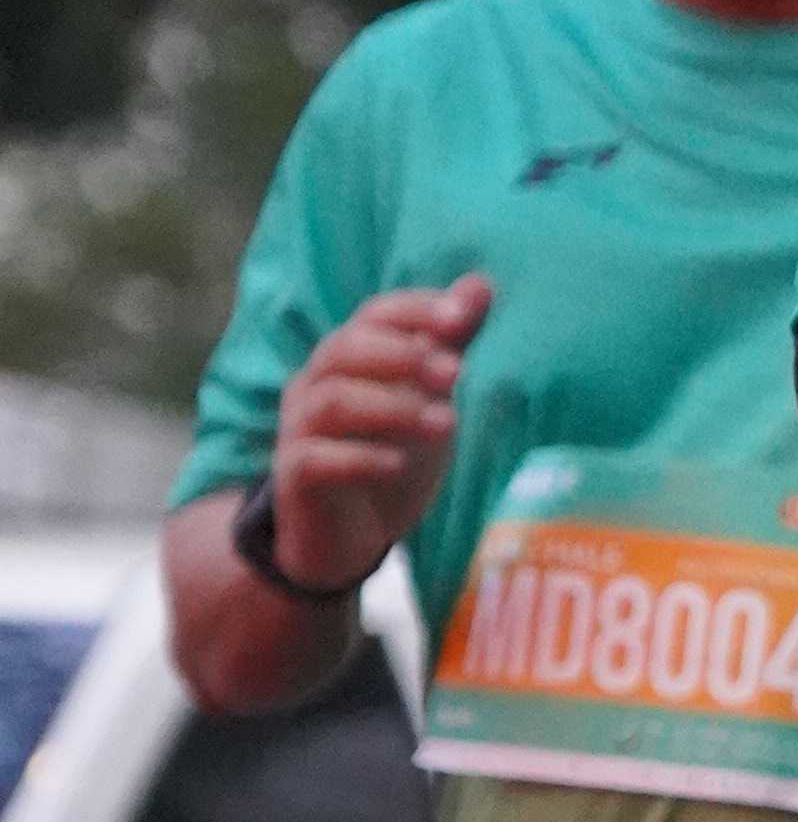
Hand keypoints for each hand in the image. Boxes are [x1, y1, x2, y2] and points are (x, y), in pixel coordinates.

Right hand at [272, 277, 491, 589]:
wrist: (346, 537)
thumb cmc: (389, 456)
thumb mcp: (428, 399)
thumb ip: (448, 344)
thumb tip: (481, 283)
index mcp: (348, 358)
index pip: (375, 315)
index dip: (415, 310)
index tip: (461, 317)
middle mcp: (315, 385)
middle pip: (344, 349)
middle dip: (402, 355)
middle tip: (456, 372)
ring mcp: (298, 431)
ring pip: (332, 401)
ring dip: (392, 407)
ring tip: (446, 424)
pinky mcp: (293, 478)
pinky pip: (313, 459)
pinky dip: (359, 458)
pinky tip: (399, 465)